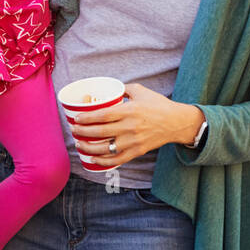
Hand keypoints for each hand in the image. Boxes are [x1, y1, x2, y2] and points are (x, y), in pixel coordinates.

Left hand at [70, 83, 201, 168]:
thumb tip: (110, 88)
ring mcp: (133, 141)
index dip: (87, 118)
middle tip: (74, 130)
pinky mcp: (137, 151)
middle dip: (83, 132)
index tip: (77, 118)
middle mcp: (130, 127)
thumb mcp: (141, 91)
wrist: (176, 122)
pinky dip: (103, 161)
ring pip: (106, 148)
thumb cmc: (158, 105)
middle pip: (101, 132)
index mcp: (130, 110)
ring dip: (89, 147)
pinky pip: (117, 159)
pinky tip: (93, 158)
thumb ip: (124, 88)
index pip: (103, 115)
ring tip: (79, 144)